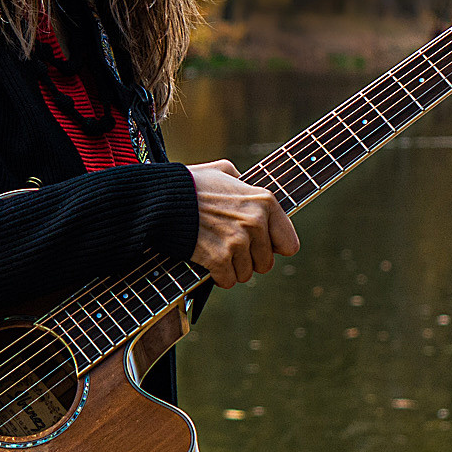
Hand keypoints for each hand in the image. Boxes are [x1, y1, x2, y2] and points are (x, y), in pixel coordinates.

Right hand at [187, 161, 299, 288]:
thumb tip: (245, 184)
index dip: (272, 248)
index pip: (289, 245)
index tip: (259, 246)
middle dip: (248, 261)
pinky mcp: (219, 258)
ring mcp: (238, 242)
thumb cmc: (191, 184)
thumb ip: (242, 180)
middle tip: (230, 249)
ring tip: (216, 252)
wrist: (163, 199)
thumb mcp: (223, 170)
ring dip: (231, 268)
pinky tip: (207, 262)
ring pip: (246, 274)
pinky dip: (217, 276)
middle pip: (265, 264)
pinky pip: (228, 280)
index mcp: (265, 202)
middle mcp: (256, 222)